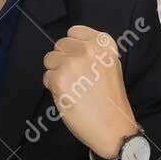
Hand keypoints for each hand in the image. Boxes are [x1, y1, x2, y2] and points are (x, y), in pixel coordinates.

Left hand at [42, 25, 136, 159]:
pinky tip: (69, 96)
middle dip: (63, 60)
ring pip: (49, 60)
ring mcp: (72, 64)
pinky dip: (54, 88)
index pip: (74, 32)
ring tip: (73, 87)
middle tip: (77, 78)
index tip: (79, 59)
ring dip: (56, 73)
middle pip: (59, 45)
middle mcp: (88, 50)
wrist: (113, 127)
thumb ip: (93, 52)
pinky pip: (46, 77)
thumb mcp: (110, 65)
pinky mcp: (59, 80)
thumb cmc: (111, 100)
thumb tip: (69, 47)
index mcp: (103, 44)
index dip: (72, 47)